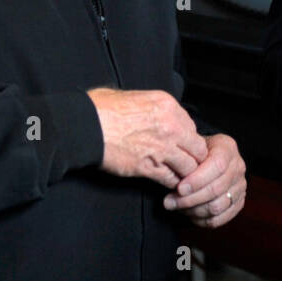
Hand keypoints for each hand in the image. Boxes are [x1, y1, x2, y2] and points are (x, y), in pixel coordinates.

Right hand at [86, 88, 207, 187]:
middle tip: (185, 165)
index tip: (181, 147)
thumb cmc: (101, 108)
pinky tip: (166, 183)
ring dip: (184, 174)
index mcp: (168, 105)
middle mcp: (171, 126)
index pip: (192, 127)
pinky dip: (170, 183)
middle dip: (193, 158)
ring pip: (189, 167)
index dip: (187, 140)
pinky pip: (170, 179)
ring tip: (179, 177)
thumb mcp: (135, 96)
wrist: (84, 125)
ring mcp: (162, 148)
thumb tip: (157, 116)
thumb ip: (154, 108)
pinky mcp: (148, 167)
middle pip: (198, 148)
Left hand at [162, 133, 246, 227]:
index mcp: (227, 148)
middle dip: (190, 199)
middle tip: (170, 202)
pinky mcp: (238, 202)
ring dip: (194, 211)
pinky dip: (202, 220)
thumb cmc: (195, 153)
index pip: (217, 165)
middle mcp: (238, 166)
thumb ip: (184, 160)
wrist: (207, 157)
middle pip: (217, 189)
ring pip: (218, 206)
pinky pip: (220, 218)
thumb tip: (173, 181)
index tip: (179, 188)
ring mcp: (240, 186)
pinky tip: (190, 214)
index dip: (198, 180)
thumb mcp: (190, 147)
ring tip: (178, 207)